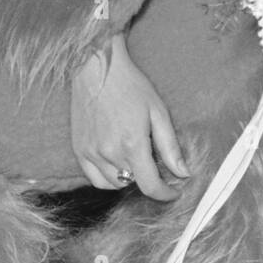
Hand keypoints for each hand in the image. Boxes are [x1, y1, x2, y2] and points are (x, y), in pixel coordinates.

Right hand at [70, 35, 188, 200]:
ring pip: (113, 184)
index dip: (165, 194)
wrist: (97, 68)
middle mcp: (109, 153)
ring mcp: (90, 153)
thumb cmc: (130, 86)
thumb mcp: (158, 112)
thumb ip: (170, 147)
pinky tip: (116, 162)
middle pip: (133, 184)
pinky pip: (95, 179)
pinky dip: (108, 177)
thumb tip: (183, 173)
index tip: (173, 191)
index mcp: (132, 145)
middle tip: (155, 163)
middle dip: (148, 179)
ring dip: (128, 178)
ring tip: (135, 159)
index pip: (150, 186)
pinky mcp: (79, 149)